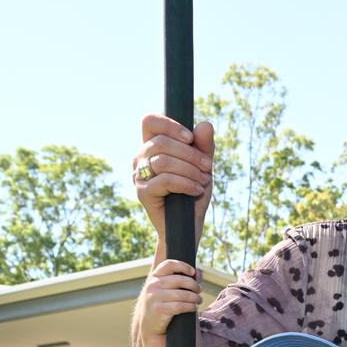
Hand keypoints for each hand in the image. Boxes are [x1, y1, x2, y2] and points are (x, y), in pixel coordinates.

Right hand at [134, 115, 214, 246]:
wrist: (188, 225)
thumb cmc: (193, 192)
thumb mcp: (202, 166)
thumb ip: (204, 146)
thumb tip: (205, 124)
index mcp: (151, 146)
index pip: (150, 122)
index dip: (170, 125)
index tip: (190, 138)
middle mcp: (140, 158)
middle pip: (161, 142)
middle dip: (190, 154)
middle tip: (208, 167)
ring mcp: (138, 175)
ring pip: (164, 161)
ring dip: (190, 170)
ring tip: (203, 180)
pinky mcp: (142, 192)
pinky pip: (166, 180)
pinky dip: (186, 184)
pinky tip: (196, 190)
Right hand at [138, 259, 202, 338]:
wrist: (149, 325)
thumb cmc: (162, 304)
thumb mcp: (165, 289)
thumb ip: (179, 279)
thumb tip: (198, 274)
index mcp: (154, 277)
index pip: (169, 264)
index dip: (183, 266)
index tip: (193, 272)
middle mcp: (153, 285)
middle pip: (180, 280)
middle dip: (194, 285)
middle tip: (199, 290)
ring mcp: (154, 297)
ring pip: (182, 294)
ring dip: (195, 297)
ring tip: (199, 300)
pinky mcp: (159, 309)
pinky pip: (180, 306)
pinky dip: (191, 307)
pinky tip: (194, 307)